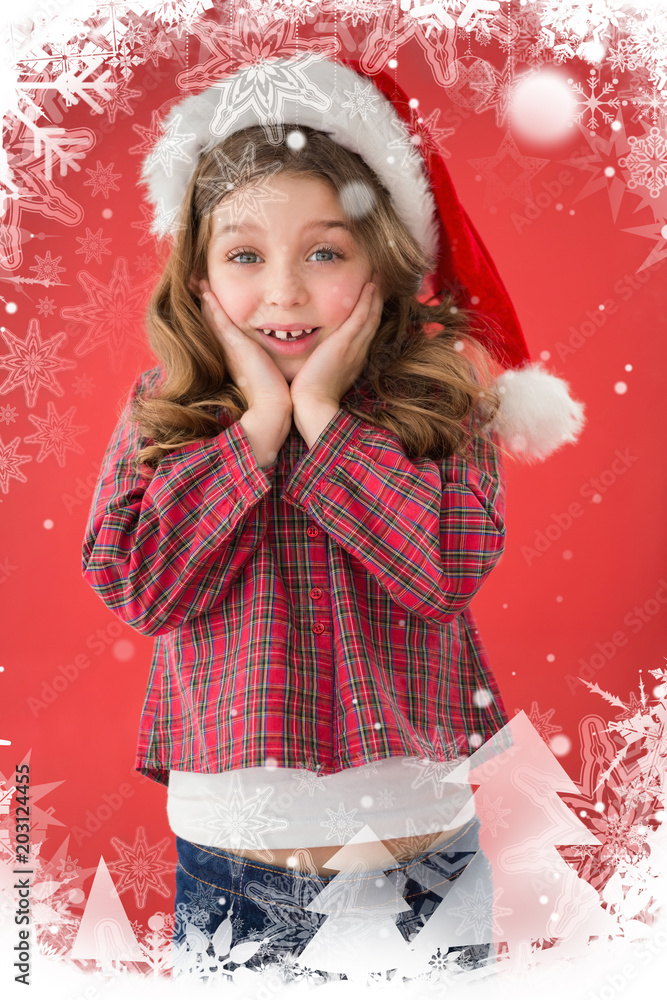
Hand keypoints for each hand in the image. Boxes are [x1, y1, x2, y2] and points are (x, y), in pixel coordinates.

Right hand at [198, 278, 291, 412]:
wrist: (273, 408)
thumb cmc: (277, 393)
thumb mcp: (270, 371)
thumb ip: (270, 360)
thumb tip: (281, 351)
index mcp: (236, 354)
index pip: (223, 326)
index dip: (215, 309)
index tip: (209, 292)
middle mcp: (229, 350)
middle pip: (212, 319)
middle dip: (204, 299)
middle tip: (194, 280)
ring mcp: (231, 348)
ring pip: (212, 318)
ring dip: (204, 298)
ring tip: (195, 279)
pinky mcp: (237, 348)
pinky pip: (221, 323)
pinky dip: (213, 308)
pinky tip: (206, 293)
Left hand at [289, 281, 383, 405]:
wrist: (313, 406)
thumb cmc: (310, 397)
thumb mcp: (320, 377)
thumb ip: (320, 365)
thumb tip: (313, 359)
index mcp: (353, 361)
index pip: (364, 333)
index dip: (370, 315)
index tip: (371, 300)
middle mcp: (358, 353)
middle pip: (373, 322)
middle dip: (377, 302)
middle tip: (380, 282)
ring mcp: (354, 348)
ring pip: (371, 316)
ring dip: (376, 296)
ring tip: (378, 277)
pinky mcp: (345, 344)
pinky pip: (362, 317)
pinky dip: (368, 301)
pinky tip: (371, 286)